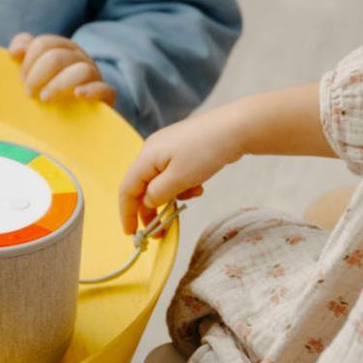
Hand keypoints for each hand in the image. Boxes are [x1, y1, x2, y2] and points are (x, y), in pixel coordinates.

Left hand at [9, 33, 115, 105]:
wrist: (81, 114)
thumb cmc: (53, 88)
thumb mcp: (37, 69)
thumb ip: (26, 54)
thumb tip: (16, 50)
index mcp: (63, 48)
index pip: (44, 44)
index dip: (28, 61)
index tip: (21, 79)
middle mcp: (80, 58)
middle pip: (58, 56)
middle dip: (38, 75)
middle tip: (29, 93)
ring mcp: (95, 75)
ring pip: (82, 70)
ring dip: (59, 85)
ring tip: (45, 99)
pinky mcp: (106, 96)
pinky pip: (104, 89)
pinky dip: (91, 90)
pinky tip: (77, 95)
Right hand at [118, 105, 247, 232]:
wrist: (235, 127)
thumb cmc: (205, 152)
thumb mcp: (179, 179)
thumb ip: (158, 195)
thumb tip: (147, 203)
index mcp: (146, 156)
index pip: (127, 189)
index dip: (126, 213)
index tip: (131, 234)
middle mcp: (152, 150)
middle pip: (143, 186)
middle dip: (151, 210)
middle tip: (160, 231)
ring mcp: (167, 148)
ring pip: (161, 181)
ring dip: (172, 196)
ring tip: (192, 196)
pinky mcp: (182, 149)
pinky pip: (174, 174)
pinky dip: (183, 185)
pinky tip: (198, 185)